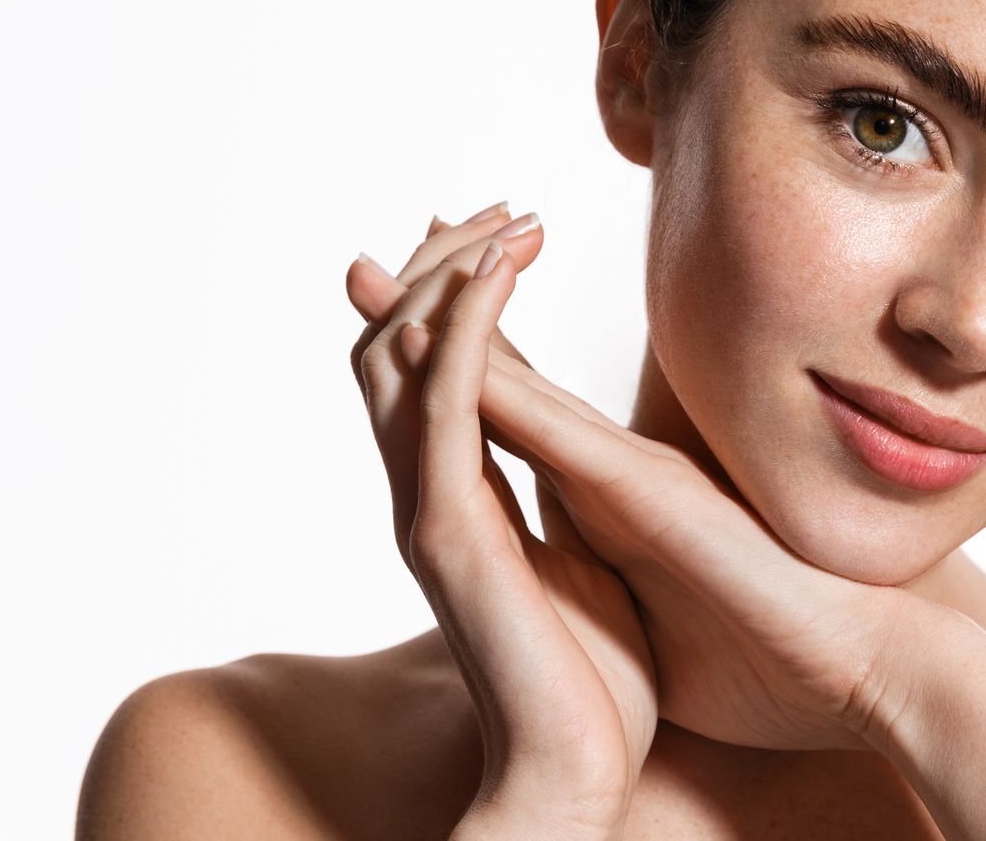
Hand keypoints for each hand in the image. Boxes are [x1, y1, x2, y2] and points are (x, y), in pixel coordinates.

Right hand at [346, 205, 657, 832]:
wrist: (581, 777)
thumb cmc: (592, 683)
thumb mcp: (580, 554)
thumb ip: (555, 492)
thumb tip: (568, 446)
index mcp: (457, 500)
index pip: (423, 374)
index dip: (441, 296)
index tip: (488, 232)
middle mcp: (428, 495)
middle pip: (393, 348)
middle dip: (436, 266)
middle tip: (497, 208)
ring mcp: (430, 509)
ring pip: (401, 359)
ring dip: (450, 276)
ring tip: (508, 222)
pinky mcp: (452, 529)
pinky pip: (444, 402)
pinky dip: (465, 327)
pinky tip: (500, 273)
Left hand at [431, 269, 961, 755]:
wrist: (851, 677)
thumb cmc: (760, 658)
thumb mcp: (646, 605)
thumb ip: (606, 567)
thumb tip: (566, 575)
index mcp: (606, 497)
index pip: (515, 411)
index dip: (454, 362)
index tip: (402, 317)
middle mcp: (610, 466)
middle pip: (505, 372)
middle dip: (439, 309)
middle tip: (376, 257)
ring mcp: (629, 470)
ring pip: (520, 381)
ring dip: (454, 319)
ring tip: (394, 264)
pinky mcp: (649, 493)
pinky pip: (557, 430)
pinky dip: (500, 382)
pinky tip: (448, 346)